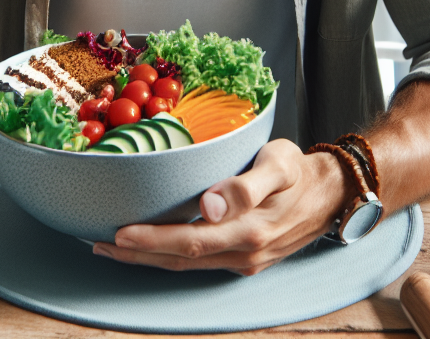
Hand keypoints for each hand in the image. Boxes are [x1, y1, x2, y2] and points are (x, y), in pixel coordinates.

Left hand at [93, 140, 351, 274]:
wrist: (330, 192)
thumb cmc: (299, 170)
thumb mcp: (279, 165)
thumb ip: (246, 185)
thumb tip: (210, 205)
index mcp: (249, 231)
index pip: (190, 240)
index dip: (152, 239)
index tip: (118, 231)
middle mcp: (244, 252)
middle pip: (181, 259)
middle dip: (138, 253)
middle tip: (99, 242)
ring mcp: (244, 260)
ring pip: (187, 264)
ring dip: (149, 258)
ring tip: (113, 246)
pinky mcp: (244, 256)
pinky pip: (199, 261)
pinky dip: (170, 255)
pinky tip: (151, 246)